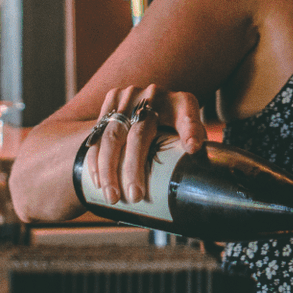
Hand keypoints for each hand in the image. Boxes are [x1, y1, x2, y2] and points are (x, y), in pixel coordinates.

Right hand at [82, 84, 206, 205]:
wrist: (154, 101)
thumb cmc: (177, 125)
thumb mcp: (192, 131)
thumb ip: (195, 142)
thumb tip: (196, 159)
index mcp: (180, 102)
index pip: (187, 115)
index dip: (190, 131)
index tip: (193, 149)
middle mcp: (153, 95)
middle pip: (139, 133)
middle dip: (134, 168)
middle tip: (135, 197)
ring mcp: (128, 97)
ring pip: (112, 136)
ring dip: (108, 170)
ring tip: (112, 197)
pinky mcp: (110, 103)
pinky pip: (98, 135)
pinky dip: (95, 161)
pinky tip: (97, 182)